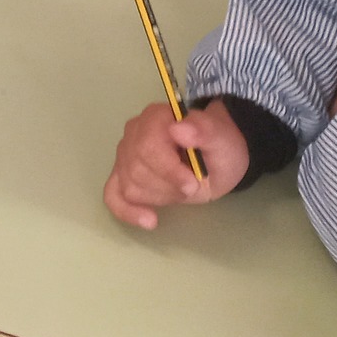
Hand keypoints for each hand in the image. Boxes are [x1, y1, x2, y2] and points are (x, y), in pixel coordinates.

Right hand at [102, 99, 249, 230]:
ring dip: (158, 197)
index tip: (192, 183)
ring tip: (179, 191)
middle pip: (135, 169)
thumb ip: (205, 130)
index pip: (147, 146)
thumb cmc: (218, 148)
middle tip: (191, 187)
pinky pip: (113, 195)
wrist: (214, 156)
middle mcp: (134, 132)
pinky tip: (150, 220)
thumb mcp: (223, 140)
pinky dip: (128, 211)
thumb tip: (178, 128)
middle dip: (166, 187)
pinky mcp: (121, 175)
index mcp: (156, 117)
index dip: (168, 170)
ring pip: (128, 185)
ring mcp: (124, 154)